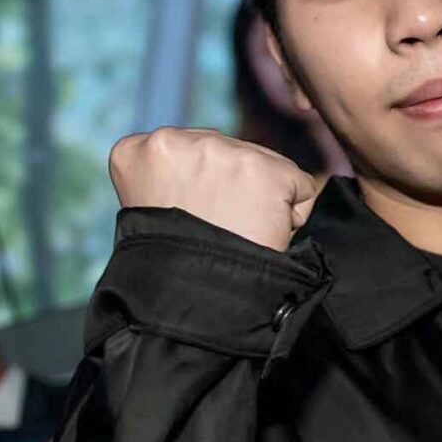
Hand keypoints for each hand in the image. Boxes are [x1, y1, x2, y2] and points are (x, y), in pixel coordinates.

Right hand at [110, 127, 318, 251]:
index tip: (188, 215)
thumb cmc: (174, 266)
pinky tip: (263, 234)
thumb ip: (176, 175)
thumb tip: (217, 167)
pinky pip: (300, 187)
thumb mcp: (152, 208)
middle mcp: (180, 140)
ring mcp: (226, 152)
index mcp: (141, 149)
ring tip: (236, 233)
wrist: (197, 301)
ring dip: (260, 199)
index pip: (188, 149)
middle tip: (217, 228)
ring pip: (265, 167)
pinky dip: (292, 215)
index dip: (196, 189)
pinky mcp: (271, 171)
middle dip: (231, 188)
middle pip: (229, 153)